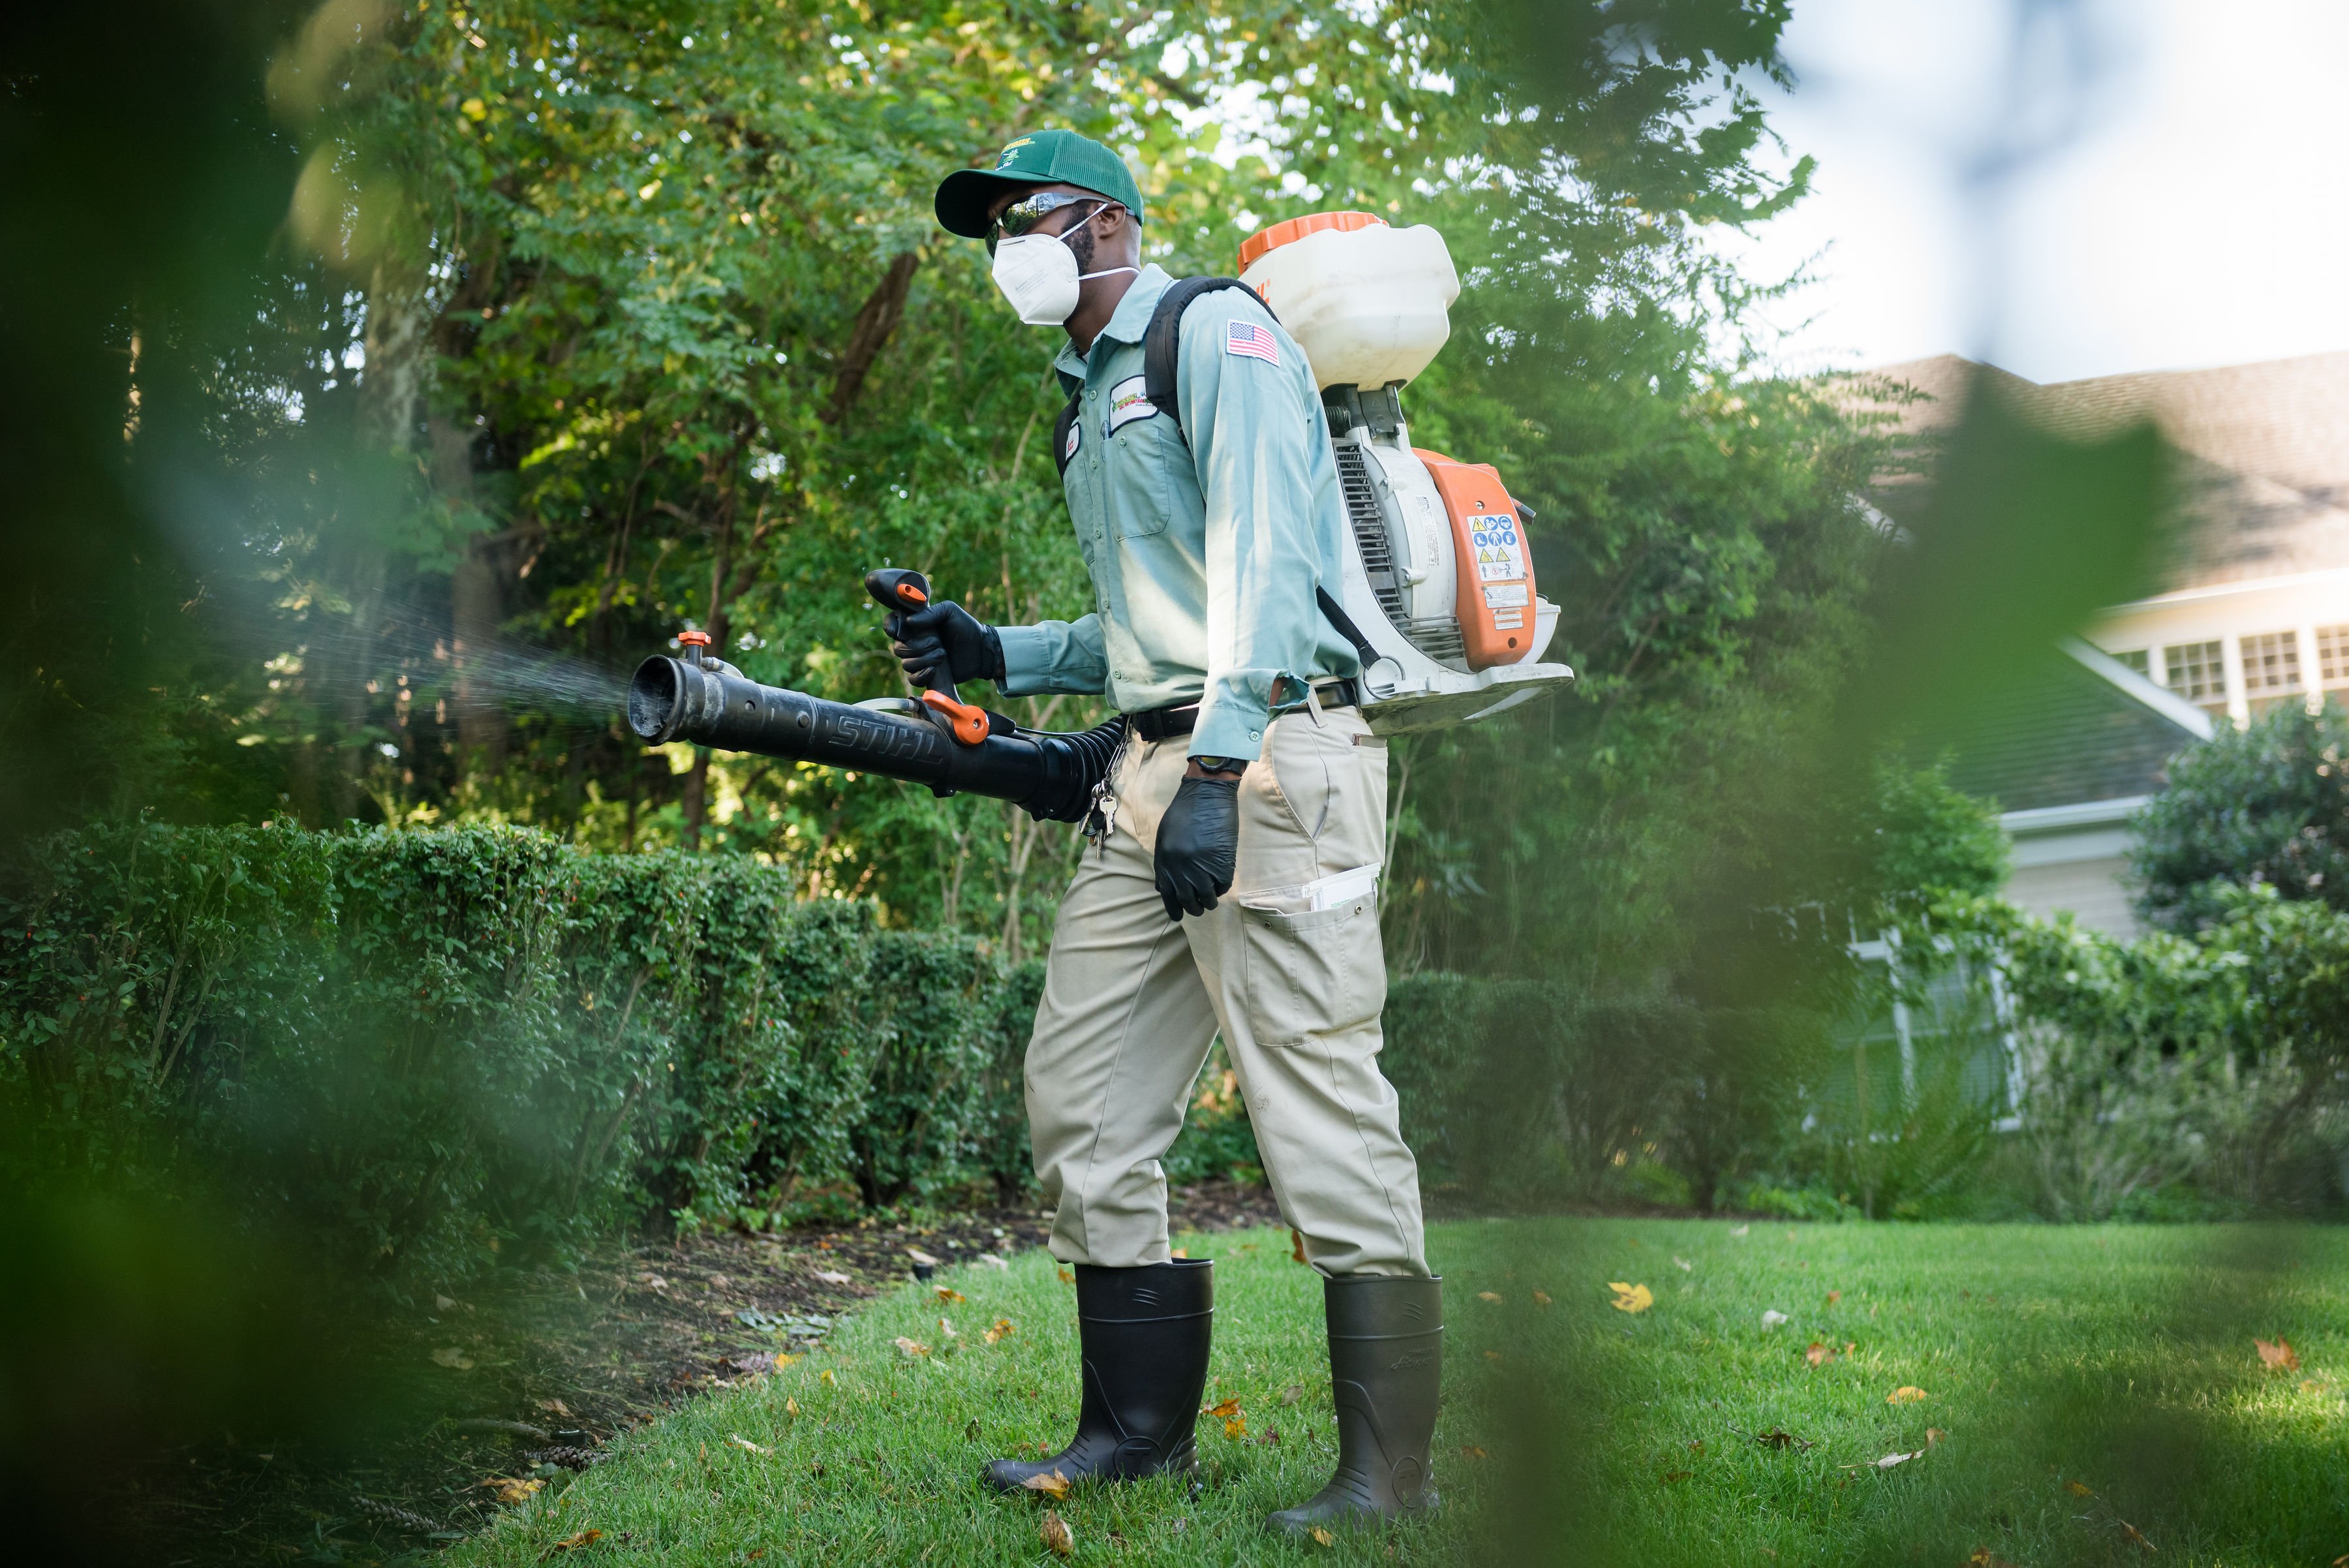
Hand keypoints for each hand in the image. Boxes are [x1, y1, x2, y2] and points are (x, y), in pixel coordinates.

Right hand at [888, 599, 1002, 687]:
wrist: (981, 650)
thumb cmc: (966, 627)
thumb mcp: (950, 611)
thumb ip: (931, 613)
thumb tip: (909, 622)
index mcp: (916, 624)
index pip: (892, 624)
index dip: (890, 627)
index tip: (899, 631)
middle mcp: (914, 641)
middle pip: (898, 648)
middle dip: (917, 647)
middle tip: (937, 643)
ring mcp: (919, 659)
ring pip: (906, 664)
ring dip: (924, 660)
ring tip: (943, 654)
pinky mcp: (926, 674)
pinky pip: (913, 679)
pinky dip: (922, 675)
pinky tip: (934, 669)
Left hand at [1154, 775, 1239, 920]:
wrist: (1207, 794)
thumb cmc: (1184, 812)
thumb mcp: (1164, 837)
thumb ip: (1163, 863)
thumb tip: (1163, 887)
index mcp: (1165, 862)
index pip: (1168, 895)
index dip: (1174, 908)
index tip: (1178, 915)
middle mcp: (1181, 868)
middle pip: (1188, 900)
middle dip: (1193, 908)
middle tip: (1198, 907)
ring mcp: (1202, 867)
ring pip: (1207, 897)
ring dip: (1209, 900)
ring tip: (1211, 897)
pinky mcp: (1222, 863)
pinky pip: (1222, 885)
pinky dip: (1221, 887)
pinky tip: (1220, 881)